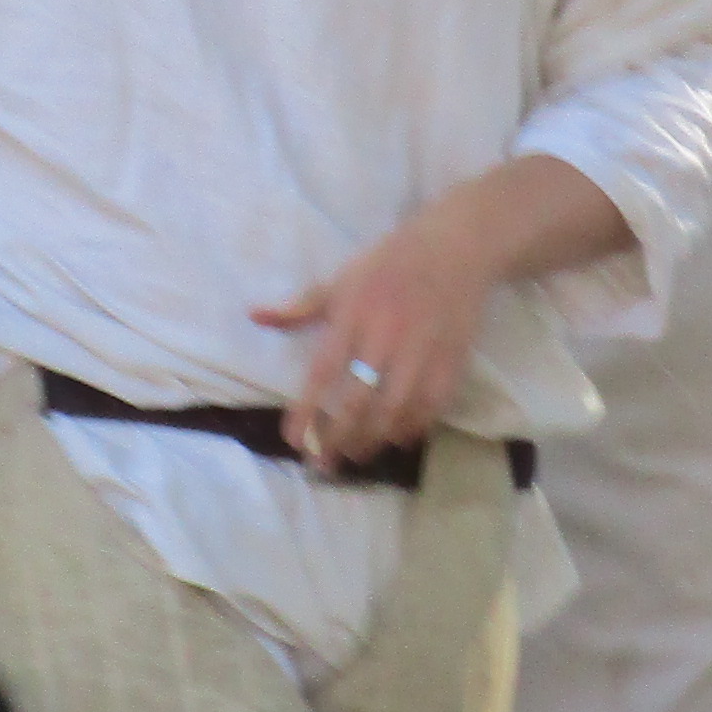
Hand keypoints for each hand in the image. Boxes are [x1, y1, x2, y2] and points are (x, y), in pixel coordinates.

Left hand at [257, 202, 505, 467]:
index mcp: (354, 314)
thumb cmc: (390, 264)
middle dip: (336, 439)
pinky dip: (411, 430)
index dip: (307, 410)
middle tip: (321, 463)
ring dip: (371, 441)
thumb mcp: (343, 279)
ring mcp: (422, 351)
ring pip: (394, 412)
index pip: (323, 372)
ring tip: (354, 455)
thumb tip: (254, 316)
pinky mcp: (452, 361)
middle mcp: (386, 336)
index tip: (293, 440)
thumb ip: (301, 306)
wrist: (457, 248)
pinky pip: (430, 408)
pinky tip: (396, 439)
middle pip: (357, 402)